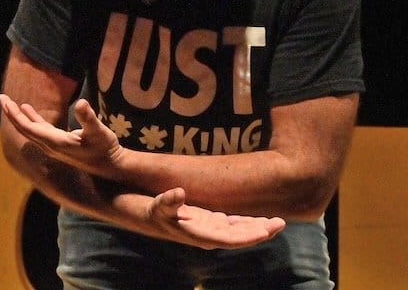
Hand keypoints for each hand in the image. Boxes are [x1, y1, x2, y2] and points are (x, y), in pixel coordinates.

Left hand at [0, 94, 123, 177]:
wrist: (111, 167)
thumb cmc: (105, 148)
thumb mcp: (98, 131)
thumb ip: (88, 118)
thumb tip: (81, 103)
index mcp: (55, 142)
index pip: (28, 128)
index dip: (15, 115)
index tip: (5, 101)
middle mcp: (50, 145)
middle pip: (24, 129)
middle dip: (12, 113)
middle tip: (1, 98)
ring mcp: (54, 146)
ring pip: (31, 130)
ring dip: (20, 116)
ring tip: (11, 104)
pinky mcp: (59, 144)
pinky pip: (39, 130)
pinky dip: (32, 119)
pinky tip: (29, 111)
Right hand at [144, 187, 285, 249]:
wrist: (150, 218)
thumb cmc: (155, 212)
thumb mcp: (159, 206)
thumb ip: (169, 201)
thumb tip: (179, 192)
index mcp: (201, 236)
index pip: (230, 239)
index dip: (248, 236)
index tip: (265, 231)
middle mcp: (210, 236)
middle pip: (240, 237)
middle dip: (260, 232)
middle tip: (280, 223)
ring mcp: (212, 230)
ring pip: (240, 231)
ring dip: (258, 227)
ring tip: (277, 222)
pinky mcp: (212, 222)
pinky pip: (235, 225)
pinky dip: (248, 222)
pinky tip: (261, 220)